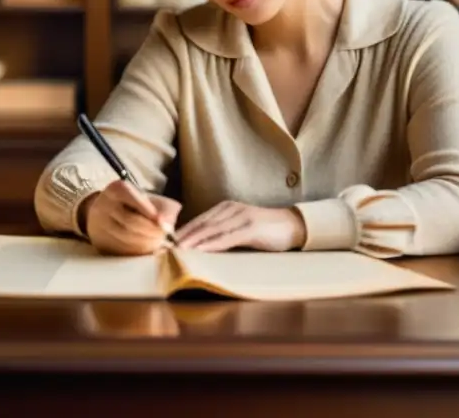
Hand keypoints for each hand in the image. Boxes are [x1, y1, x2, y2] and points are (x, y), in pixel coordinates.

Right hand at [82, 180, 181, 255]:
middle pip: (130, 222)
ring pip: (125, 238)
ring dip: (145, 243)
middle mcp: (103, 204)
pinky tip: (146, 248)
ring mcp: (98, 224)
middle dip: (151, 231)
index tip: (163, 224)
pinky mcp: (99, 241)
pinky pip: (119, 249)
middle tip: (164, 235)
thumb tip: (169, 225)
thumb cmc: (134, 205)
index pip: (134, 200)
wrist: (107, 211)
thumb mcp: (148, 199)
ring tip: (157, 242)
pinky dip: (136, 251)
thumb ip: (163, 209)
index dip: (150, 213)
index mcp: (117, 189)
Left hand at [174, 201, 305, 252]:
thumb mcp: (240, 229)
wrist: (293, 226)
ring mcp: (241, 217)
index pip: (199, 220)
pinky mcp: (251, 228)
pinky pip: (227, 237)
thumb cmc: (266, 231)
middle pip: (201, 224)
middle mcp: (231, 209)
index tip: (167, 242)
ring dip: (193, 241)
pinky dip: (212, 244)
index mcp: (226, 208)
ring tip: (178, 250)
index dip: (182, 231)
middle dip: (183, 237)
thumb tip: (201, 246)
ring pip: (211, 230)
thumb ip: (223, 233)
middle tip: (165, 247)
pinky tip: (201, 251)